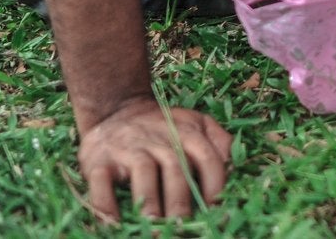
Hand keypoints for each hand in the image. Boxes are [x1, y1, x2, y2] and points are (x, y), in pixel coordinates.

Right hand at [78, 97, 232, 221]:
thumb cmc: (164, 127)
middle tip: (183, 228)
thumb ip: (219, 141)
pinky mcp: (99, 159)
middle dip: (181, 202)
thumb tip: (236, 167)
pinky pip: (102, 184)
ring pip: (143, 173)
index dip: (215, 185)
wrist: (116, 109)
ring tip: (154, 229)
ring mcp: (129, 148)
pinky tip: (115, 226)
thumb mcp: (196, 123)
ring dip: (149, 204)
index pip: (209, 158)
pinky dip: (106, 206)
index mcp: (188, 132)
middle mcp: (160, 139)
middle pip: (176, 169)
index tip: (217, 212)